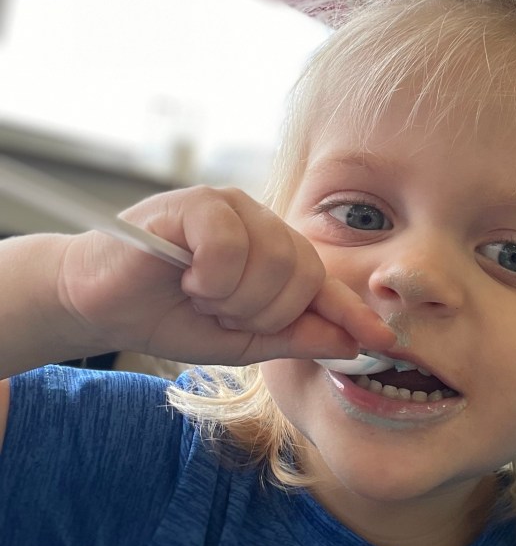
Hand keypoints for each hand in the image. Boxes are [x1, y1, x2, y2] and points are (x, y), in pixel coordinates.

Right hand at [57, 186, 394, 365]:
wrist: (100, 303)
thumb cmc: (168, 313)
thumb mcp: (240, 339)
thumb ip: (294, 335)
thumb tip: (350, 342)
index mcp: (273, 254)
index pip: (324, 284)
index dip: (354, 314)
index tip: (386, 343)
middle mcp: (260, 223)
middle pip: (304, 275)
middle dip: (264, 312)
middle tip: (220, 310)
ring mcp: (231, 207)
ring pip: (273, 263)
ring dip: (233, 299)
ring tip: (199, 293)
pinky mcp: (197, 201)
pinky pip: (231, 248)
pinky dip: (210, 278)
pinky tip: (186, 277)